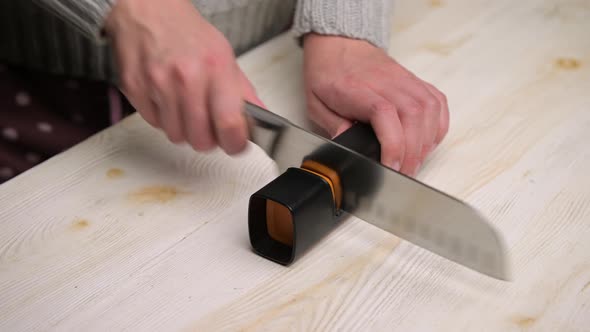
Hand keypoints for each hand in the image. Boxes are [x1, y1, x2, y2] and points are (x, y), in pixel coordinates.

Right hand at [105, 0, 263, 153]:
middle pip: (200, 139)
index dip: (235, 143)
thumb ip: (243, 93)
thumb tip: (260, 121)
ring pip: (176, 136)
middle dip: (208, 139)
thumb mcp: (226, 57)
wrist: (148, 11)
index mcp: (216, 67)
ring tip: (185, 108)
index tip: (235, 144)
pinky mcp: (135, 88)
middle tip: (209, 126)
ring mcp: (158, 83)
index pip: (229, 123)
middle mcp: (187, 76)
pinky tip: (167, 99)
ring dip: (184, 129)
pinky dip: (163, 119)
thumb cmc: (189, 34)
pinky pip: (154, 124)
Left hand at [303, 34, 448, 175]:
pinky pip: (437, 102)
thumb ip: (332, 125)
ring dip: (427, 141)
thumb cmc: (328, 72)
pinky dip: (438, 124)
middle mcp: (386, 82)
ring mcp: (404, 79)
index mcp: (357, 88)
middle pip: (413, 115)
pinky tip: (428, 141)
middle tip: (403, 172)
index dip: (393, 144)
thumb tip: (348, 143)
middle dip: (412, 151)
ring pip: (429, 109)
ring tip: (415, 161)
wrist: (340, 43)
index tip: (391, 166)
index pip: (385, 114)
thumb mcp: (316, 102)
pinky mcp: (415, 80)